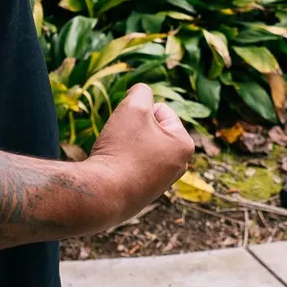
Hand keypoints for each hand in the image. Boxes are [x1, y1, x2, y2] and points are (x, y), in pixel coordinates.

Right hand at [84, 83, 193, 224]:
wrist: (102, 195)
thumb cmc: (121, 150)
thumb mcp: (133, 108)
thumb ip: (141, 91)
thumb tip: (141, 94)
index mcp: (184, 146)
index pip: (160, 110)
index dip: (139, 113)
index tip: (130, 130)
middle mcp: (178, 166)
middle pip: (152, 129)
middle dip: (134, 129)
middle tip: (123, 144)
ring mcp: (161, 182)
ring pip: (140, 146)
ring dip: (126, 145)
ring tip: (118, 158)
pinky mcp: (144, 193)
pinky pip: (131, 164)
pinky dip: (120, 162)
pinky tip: (114, 173)